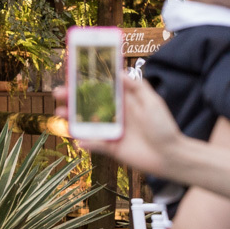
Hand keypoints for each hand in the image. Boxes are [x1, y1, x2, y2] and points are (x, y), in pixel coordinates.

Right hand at [54, 76, 184, 177]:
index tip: (72, 74)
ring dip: (72, 118)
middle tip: (58, 93)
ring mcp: (111, 132)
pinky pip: (94, 144)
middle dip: (72, 99)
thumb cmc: (164, 128)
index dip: (86, 82)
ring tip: (59, 113)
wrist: (171, 156)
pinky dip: (85, 142)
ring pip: (86, 124)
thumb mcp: (152, 102)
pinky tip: (78, 139)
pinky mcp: (111, 148)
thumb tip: (118, 71)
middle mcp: (115, 115)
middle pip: (88, 105)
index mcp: (123, 101)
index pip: (101, 89)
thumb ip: (136, 87)